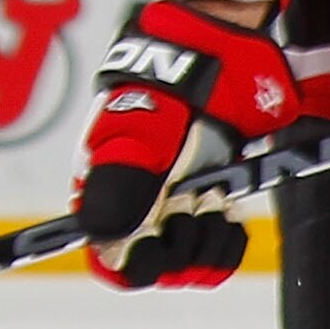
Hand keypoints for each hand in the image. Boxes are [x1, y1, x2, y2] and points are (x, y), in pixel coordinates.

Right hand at [73, 0, 295, 292]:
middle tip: (192, 195)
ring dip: (209, 235)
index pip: (112, 263)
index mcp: (108, 195)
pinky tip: (229, 209)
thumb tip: (100, 234)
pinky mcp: (214, 209)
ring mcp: (179, 213)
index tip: (158, 241)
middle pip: (159, 269)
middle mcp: (141, 212)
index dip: (135, 263)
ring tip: (212, 191)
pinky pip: (221, 254)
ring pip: (192, 266)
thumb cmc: (171, 84)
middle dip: (181, 239)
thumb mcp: (138, 128)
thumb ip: (118, 180)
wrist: (223, 58)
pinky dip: (229, 239)